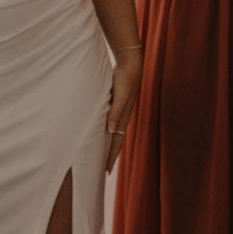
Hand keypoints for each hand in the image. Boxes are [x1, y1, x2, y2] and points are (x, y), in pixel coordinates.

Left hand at [106, 47, 141, 172]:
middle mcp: (122, 116)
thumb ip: (116, 111)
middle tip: (104, 169)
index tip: (106, 170)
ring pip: (113, 131)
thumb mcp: (120, 95)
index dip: (111, 156)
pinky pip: (111, 121)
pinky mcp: (117, 102)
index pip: (117, 142)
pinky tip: (101, 129)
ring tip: (102, 152)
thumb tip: (111, 130)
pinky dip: (106, 129)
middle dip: (110, 154)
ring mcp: (120, 109)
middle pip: (116, 140)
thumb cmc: (125, 78)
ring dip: (108, 143)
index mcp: (124, 117)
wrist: (131, 63)